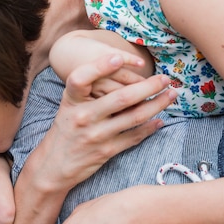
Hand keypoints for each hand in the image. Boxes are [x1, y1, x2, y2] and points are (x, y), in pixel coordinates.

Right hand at [29, 55, 174, 193]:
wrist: (53, 166)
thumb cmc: (64, 131)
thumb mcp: (68, 107)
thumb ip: (88, 93)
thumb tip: (120, 75)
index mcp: (71, 101)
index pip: (81, 78)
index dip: (100, 66)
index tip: (119, 57)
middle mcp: (83, 116)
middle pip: (122, 97)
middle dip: (149, 86)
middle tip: (165, 79)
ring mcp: (96, 135)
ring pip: (135, 116)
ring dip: (157, 105)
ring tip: (171, 95)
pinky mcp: (106, 151)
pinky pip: (134, 136)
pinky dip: (150, 128)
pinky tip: (160, 121)